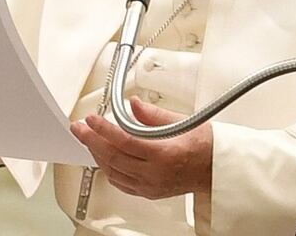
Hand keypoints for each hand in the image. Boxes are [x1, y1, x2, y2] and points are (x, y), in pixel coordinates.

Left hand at [71, 96, 212, 199]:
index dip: (103, 129)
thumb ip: (154, 114)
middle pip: (113, 157)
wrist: (216, 169)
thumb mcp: (183, 121)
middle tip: (79, 128)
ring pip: (113, 171)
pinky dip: (108, 169)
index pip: (124, 141)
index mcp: (164, 154)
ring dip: (97, 154)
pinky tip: (104, 158)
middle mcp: (155, 174)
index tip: (92, 119)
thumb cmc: (206, 146)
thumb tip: (134, 104)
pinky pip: (120, 182)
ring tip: (88, 139)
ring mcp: (150, 186)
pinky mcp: (149, 192)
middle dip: (91, 140)